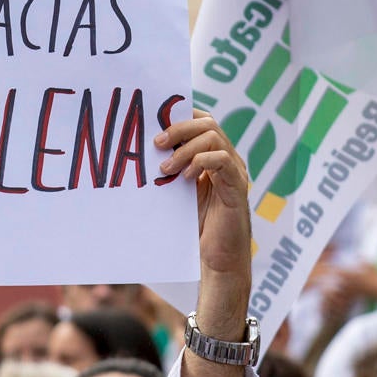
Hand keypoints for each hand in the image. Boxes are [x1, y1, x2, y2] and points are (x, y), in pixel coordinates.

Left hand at [157, 111, 249, 339]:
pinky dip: (201, 162)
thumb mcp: (177, 193)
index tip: (153, 124)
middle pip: (208, 122)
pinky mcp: (237, 186)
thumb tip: (140, 153)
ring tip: (166, 168)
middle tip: (156, 144)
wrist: (218, 260)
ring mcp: (234, 171)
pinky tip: (185, 178)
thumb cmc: (195, 228)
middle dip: (179, 128)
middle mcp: (227, 158)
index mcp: (213, 155)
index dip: (180, 116)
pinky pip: (222, 160)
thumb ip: (169, 171)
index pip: (201, 120)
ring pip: (214, 137)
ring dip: (185, 147)